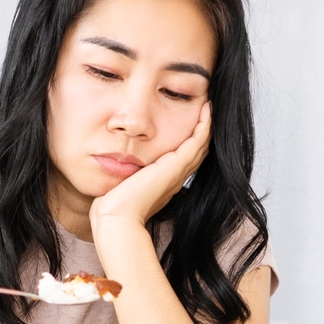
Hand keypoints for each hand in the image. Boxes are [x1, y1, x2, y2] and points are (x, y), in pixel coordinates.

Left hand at [90, 102, 210, 232]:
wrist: (118, 217)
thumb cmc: (114, 206)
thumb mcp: (122, 184)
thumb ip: (124, 173)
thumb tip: (115, 162)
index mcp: (165, 182)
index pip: (183, 158)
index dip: (189, 141)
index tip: (190, 122)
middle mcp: (175, 178)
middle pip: (197, 151)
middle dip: (202, 131)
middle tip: (207, 110)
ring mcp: (178, 172)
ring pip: (201, 145)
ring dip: (206, 125)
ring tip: (209, 106)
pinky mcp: (176, 166)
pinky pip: (198, 141)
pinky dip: (204, 125)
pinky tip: (207, 109)